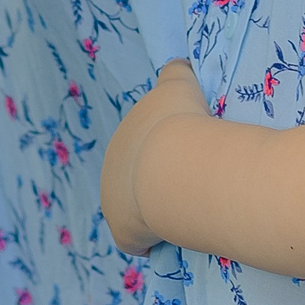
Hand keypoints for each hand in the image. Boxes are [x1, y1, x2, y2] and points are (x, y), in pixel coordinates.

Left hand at [100, 59, 206, 255]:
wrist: (173, 164)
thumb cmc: (179, 122)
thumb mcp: (180, 84)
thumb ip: (178, 71)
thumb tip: (179, 65)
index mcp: (124, 133)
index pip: (141, 144)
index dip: (163, 150)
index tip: (185, 154)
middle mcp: (111, 165)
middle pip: (135, 177)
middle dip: (158, 180)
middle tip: (193, 183)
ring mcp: (114, 201)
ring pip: (136, 209)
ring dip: (156, 211)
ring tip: (188, 209)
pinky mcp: (123, 231)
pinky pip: (139, 239)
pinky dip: (155, 239)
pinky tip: (176, 234)